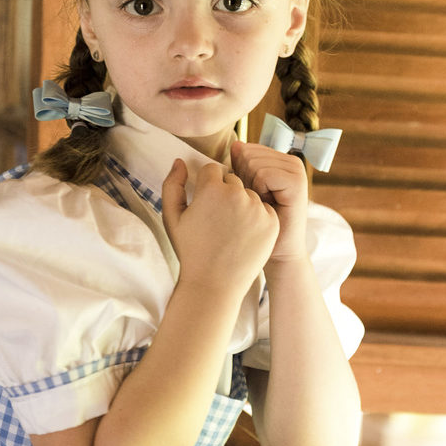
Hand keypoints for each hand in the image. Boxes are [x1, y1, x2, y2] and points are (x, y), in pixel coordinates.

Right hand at [162, 159, 278, 294]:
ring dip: (242, 204)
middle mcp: (238, 195)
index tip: (205, 207)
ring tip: (231, 230)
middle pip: (233, 180)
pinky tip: (245, 235)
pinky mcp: (272, 222)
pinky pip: (264, 208)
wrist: (214, 285)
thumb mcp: (172, 218)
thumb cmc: (190, 251)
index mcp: (212, 190)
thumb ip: (172, 185)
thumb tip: (180, 161)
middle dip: (225, 194)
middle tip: (217, 221)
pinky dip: (257, 217)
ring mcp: (257, 209)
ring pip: (249, 194)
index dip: (206, 187)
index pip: (213, 170)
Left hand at [229, 141, 308, 262]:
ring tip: (263, 203)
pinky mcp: (297, 182)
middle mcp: (292, 161)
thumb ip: (241, 166)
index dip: (239, 172)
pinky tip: (268, 204)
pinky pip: (264, 174)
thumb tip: (236, 144)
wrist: (275, 249)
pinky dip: (259, 191)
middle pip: (249, 154)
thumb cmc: (257, 221)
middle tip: (257, 200)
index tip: (251, 194)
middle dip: (245, 178)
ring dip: (252, 187)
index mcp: (280, 159)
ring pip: (254, 163)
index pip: (247, 149)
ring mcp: (297, 170)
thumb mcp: (246, 187)